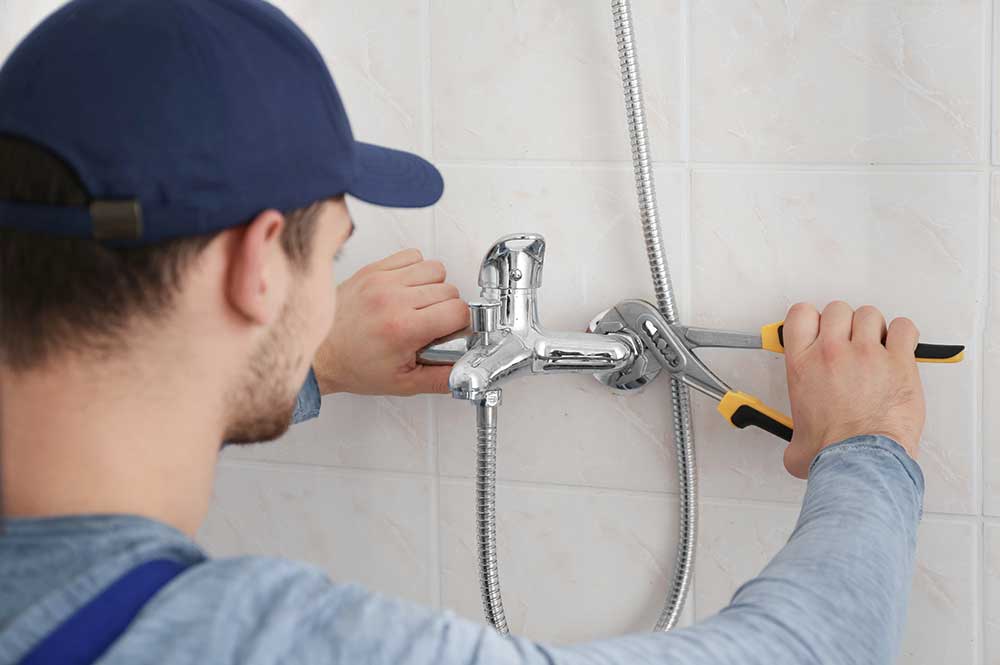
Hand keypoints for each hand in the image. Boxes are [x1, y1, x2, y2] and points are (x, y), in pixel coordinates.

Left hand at [314, 249, 468, 395]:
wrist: (319, 352)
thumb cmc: (354, 366)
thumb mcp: (402, 384)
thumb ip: (440, 379)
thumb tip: (467, 373)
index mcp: (403, 328)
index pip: (458, 311)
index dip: (460, 324)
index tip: (450, 332)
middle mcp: (392, 299)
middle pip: (450, 290)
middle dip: (448, 309)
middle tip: (432, 325)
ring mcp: (382, 280)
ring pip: (435, 269)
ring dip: (435, 287)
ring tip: (421, 305)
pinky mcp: (373, 270)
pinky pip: (413, 255)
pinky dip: (416, 270)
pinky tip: (408, 289)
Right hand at [781, 301, 925, 478]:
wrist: (862, 459)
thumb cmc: (833, 450)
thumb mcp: (796, 442)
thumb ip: (793, 437)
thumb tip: (796, 449)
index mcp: (803, 365)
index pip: (800, 314)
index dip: (811, 318)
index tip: (817, 329)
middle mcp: (832, 353)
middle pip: (837, 309)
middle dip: (844, 323)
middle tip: (849, 342)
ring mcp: (866, 354)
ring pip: (869, 315)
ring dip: (873, 328)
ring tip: (876, 347)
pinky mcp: (898, 362)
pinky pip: (903, 328)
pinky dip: (903, 334)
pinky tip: (899, 347)